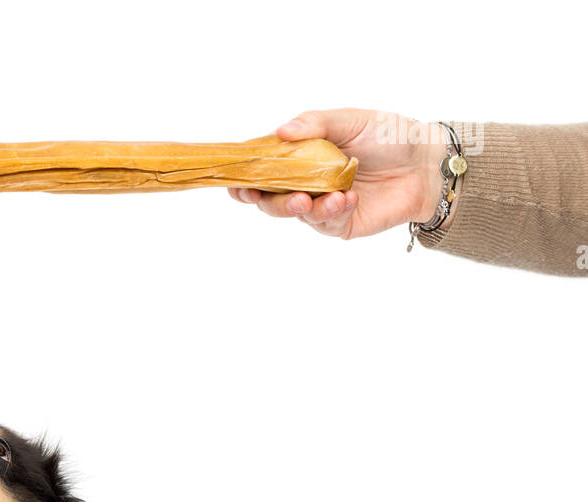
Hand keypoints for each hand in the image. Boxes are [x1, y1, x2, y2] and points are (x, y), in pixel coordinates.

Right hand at [229, 109, 447, 239]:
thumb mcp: (349, 120)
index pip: (265, 165)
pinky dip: (331, 211)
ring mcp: (322, 205)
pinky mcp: (341, 224)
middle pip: (270, 197)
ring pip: (294, 213)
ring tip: (309, 199)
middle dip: (262, 198)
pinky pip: (325, 222)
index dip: (245, 175)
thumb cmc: (389, 135)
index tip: (234, 180)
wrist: (425, 163)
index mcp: (302, 154)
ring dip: (295, 207)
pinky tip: (347, 198)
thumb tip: (280, 132)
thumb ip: (314, 125)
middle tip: (258, 196)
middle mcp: (307, 181)